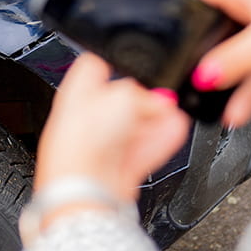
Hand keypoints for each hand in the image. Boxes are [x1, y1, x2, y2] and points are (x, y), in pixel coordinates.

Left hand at [34, 53, 190, 204]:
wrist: (84, 188)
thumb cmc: (84, 140)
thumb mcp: (124, 96)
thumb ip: (144, 94)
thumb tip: (158, 102)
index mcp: (76, 94)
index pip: (93, 67)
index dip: (116, 62)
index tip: (136, 65)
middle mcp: (85, 120)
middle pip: (119, 101)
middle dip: (143, 99)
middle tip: (162, 97)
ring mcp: (100, 146)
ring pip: (133, 128)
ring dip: (155, 121)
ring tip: (174, 114)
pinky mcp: (115, 168)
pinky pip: (141, 150)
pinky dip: (158, 142)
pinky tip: (174, 131)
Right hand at [178, 0, 250, 126]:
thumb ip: (234, 61)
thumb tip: (202, 75)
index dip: (171, 1)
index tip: (154, 23)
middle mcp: (250, 2)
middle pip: (208, 23)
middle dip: (192, 46)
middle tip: (175, 68)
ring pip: (229, 52)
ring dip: (220, 75)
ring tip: (203, 98)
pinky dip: (244, 90)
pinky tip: (235, 112)